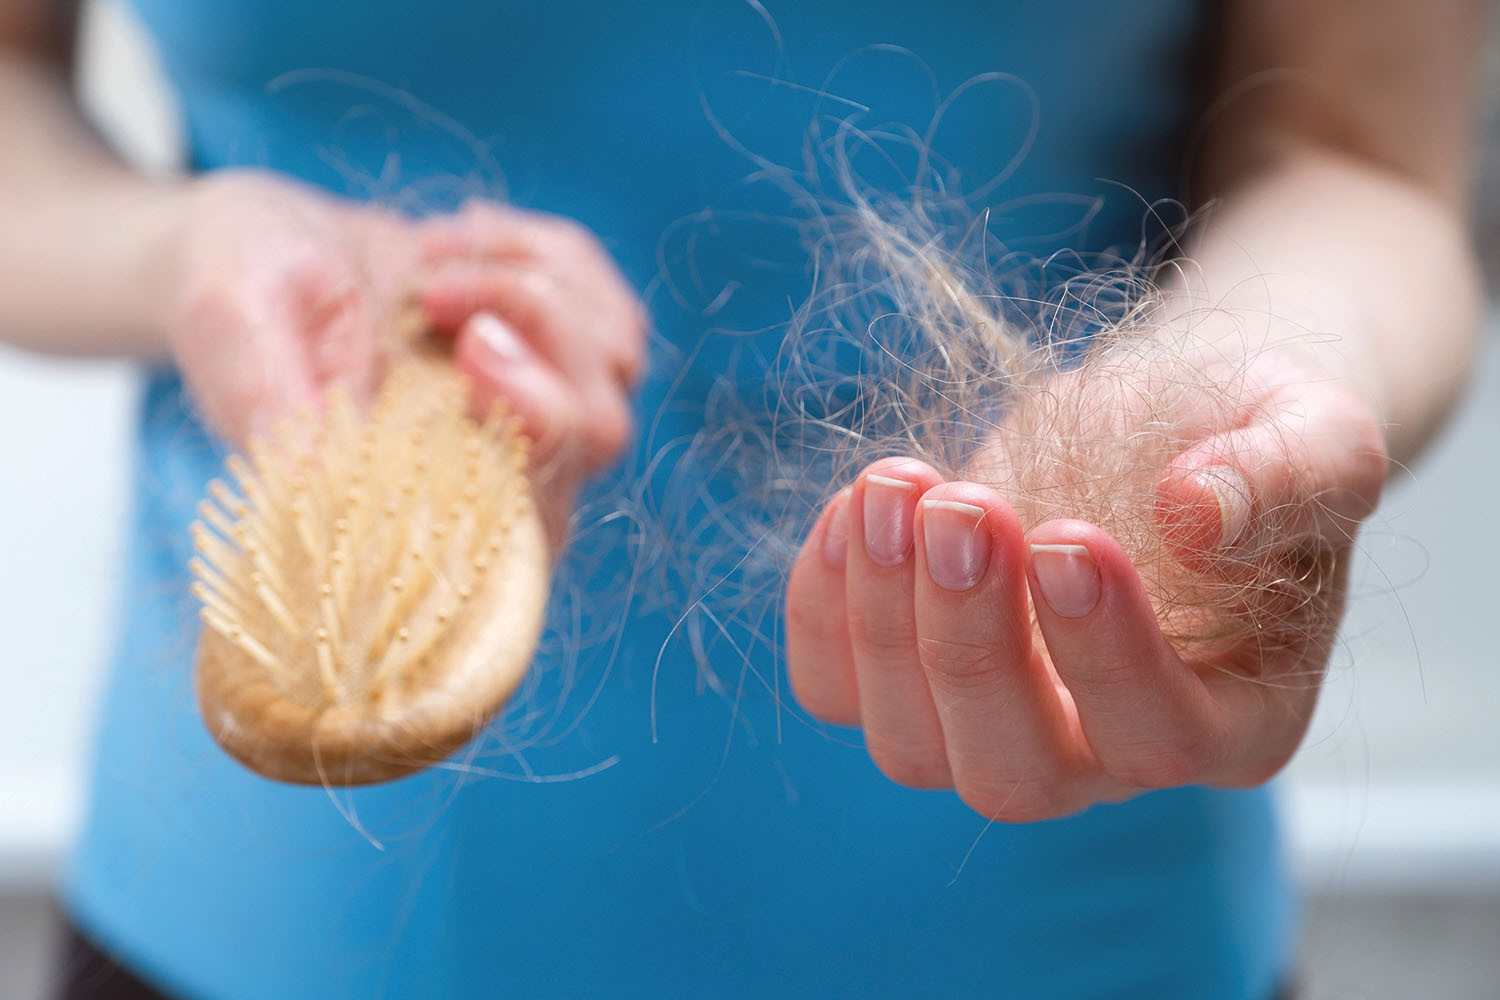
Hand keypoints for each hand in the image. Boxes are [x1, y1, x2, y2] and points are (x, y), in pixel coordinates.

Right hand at [162, 171, 644, 520]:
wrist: (267, 247)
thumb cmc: (240, 293)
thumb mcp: (230, 326)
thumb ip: (268, 399)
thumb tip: (314, 475)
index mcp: (419, 512)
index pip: (528, 523)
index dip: (532, 439)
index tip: (471, 348)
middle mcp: (499, 481)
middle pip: (598, 432)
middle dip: (536, 334)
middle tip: (433, 288)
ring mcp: (545, 415)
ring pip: (614, 360)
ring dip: (526, 281)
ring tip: (426, 262)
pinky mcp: (569, 353)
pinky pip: (612, 304)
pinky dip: (543, 252)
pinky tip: (462, 244)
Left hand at [784, 342, 1386, 820]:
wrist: (1167, 424)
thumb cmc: (1250, 439)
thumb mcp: (1315, 434)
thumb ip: (1286, 477)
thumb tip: (1192, 515)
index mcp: (1231, 719)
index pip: (1160, 736)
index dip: (1105, 654)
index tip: (1066, 537)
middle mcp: (1104, 756)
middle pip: (1015, 773)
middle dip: (971, 647)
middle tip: (964, 507)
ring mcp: (995, 727)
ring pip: (910, 746)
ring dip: (881, 618)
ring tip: (896, 484)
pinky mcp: (910, 680)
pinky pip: (835, 688)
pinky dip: (821, 608)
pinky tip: (853, 505)